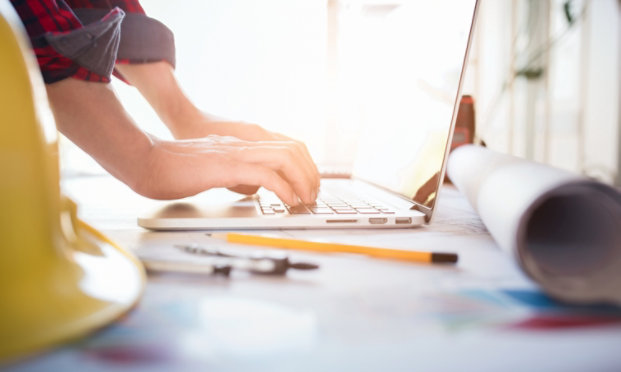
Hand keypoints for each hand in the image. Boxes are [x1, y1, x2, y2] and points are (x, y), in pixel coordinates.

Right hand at [138, 135, 319, 204]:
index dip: (304, 164)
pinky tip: (287, 201)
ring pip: (285, 158)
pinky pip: (266, 175)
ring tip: (306, 199)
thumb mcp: (213, 171)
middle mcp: (242, 145)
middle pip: (293, 149)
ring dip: (303, 180)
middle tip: (313, 195)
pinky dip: (283, 188)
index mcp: (240, 146)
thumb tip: (253, 188)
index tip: (308, 185)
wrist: (145, 161)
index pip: (285, 146)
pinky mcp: (226, 167)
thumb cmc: (171, 169)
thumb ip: (234, 174)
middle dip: (310, 172)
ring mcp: (235, 153)